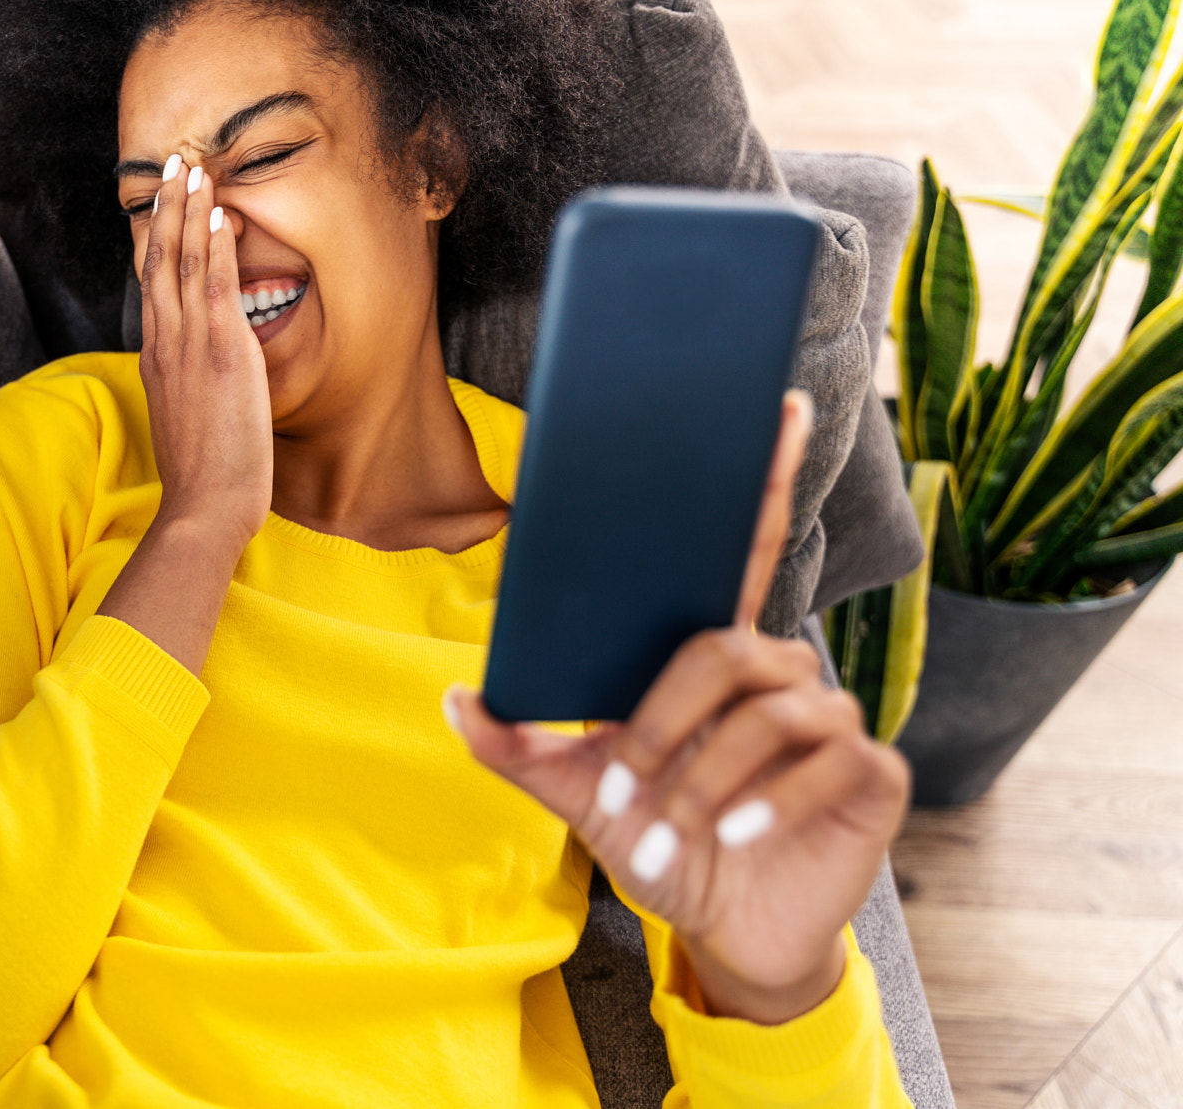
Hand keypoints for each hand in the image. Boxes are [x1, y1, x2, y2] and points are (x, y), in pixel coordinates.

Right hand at [132, 154, 273, 556]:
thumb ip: (194, 384)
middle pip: (159, 260)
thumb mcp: (191, 418)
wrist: (203, 508)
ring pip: (180, 263)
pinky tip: (219, 214)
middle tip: (173, 162)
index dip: (158, 238)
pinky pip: (213, 285)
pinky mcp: (219, 352)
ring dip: (188, 212)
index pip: (153, 284)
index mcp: (156, 358)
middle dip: (166, 208)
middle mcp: (164, 343)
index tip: (164, 203)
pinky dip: (214, 247)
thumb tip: (209, 369)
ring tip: (194, 169)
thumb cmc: (204, 476)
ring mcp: (188, 345)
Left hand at [444, 390, 910, 1023]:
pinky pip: (825, 760)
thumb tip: (457, 701)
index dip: (759, 475)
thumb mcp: (574, 794)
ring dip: (702, 778)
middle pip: (724, 651)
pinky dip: (767, 803)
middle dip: (662, 726)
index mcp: (710, 651)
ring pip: (767, 710)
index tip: (772, 404)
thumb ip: (517, 747)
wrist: (720, 924)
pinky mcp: (870, 771)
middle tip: (624, 794)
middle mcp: (778, 667)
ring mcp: (831, 715)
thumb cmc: (653, 841)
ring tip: (669, 831)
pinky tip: (734, 836)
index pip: (739, 544)